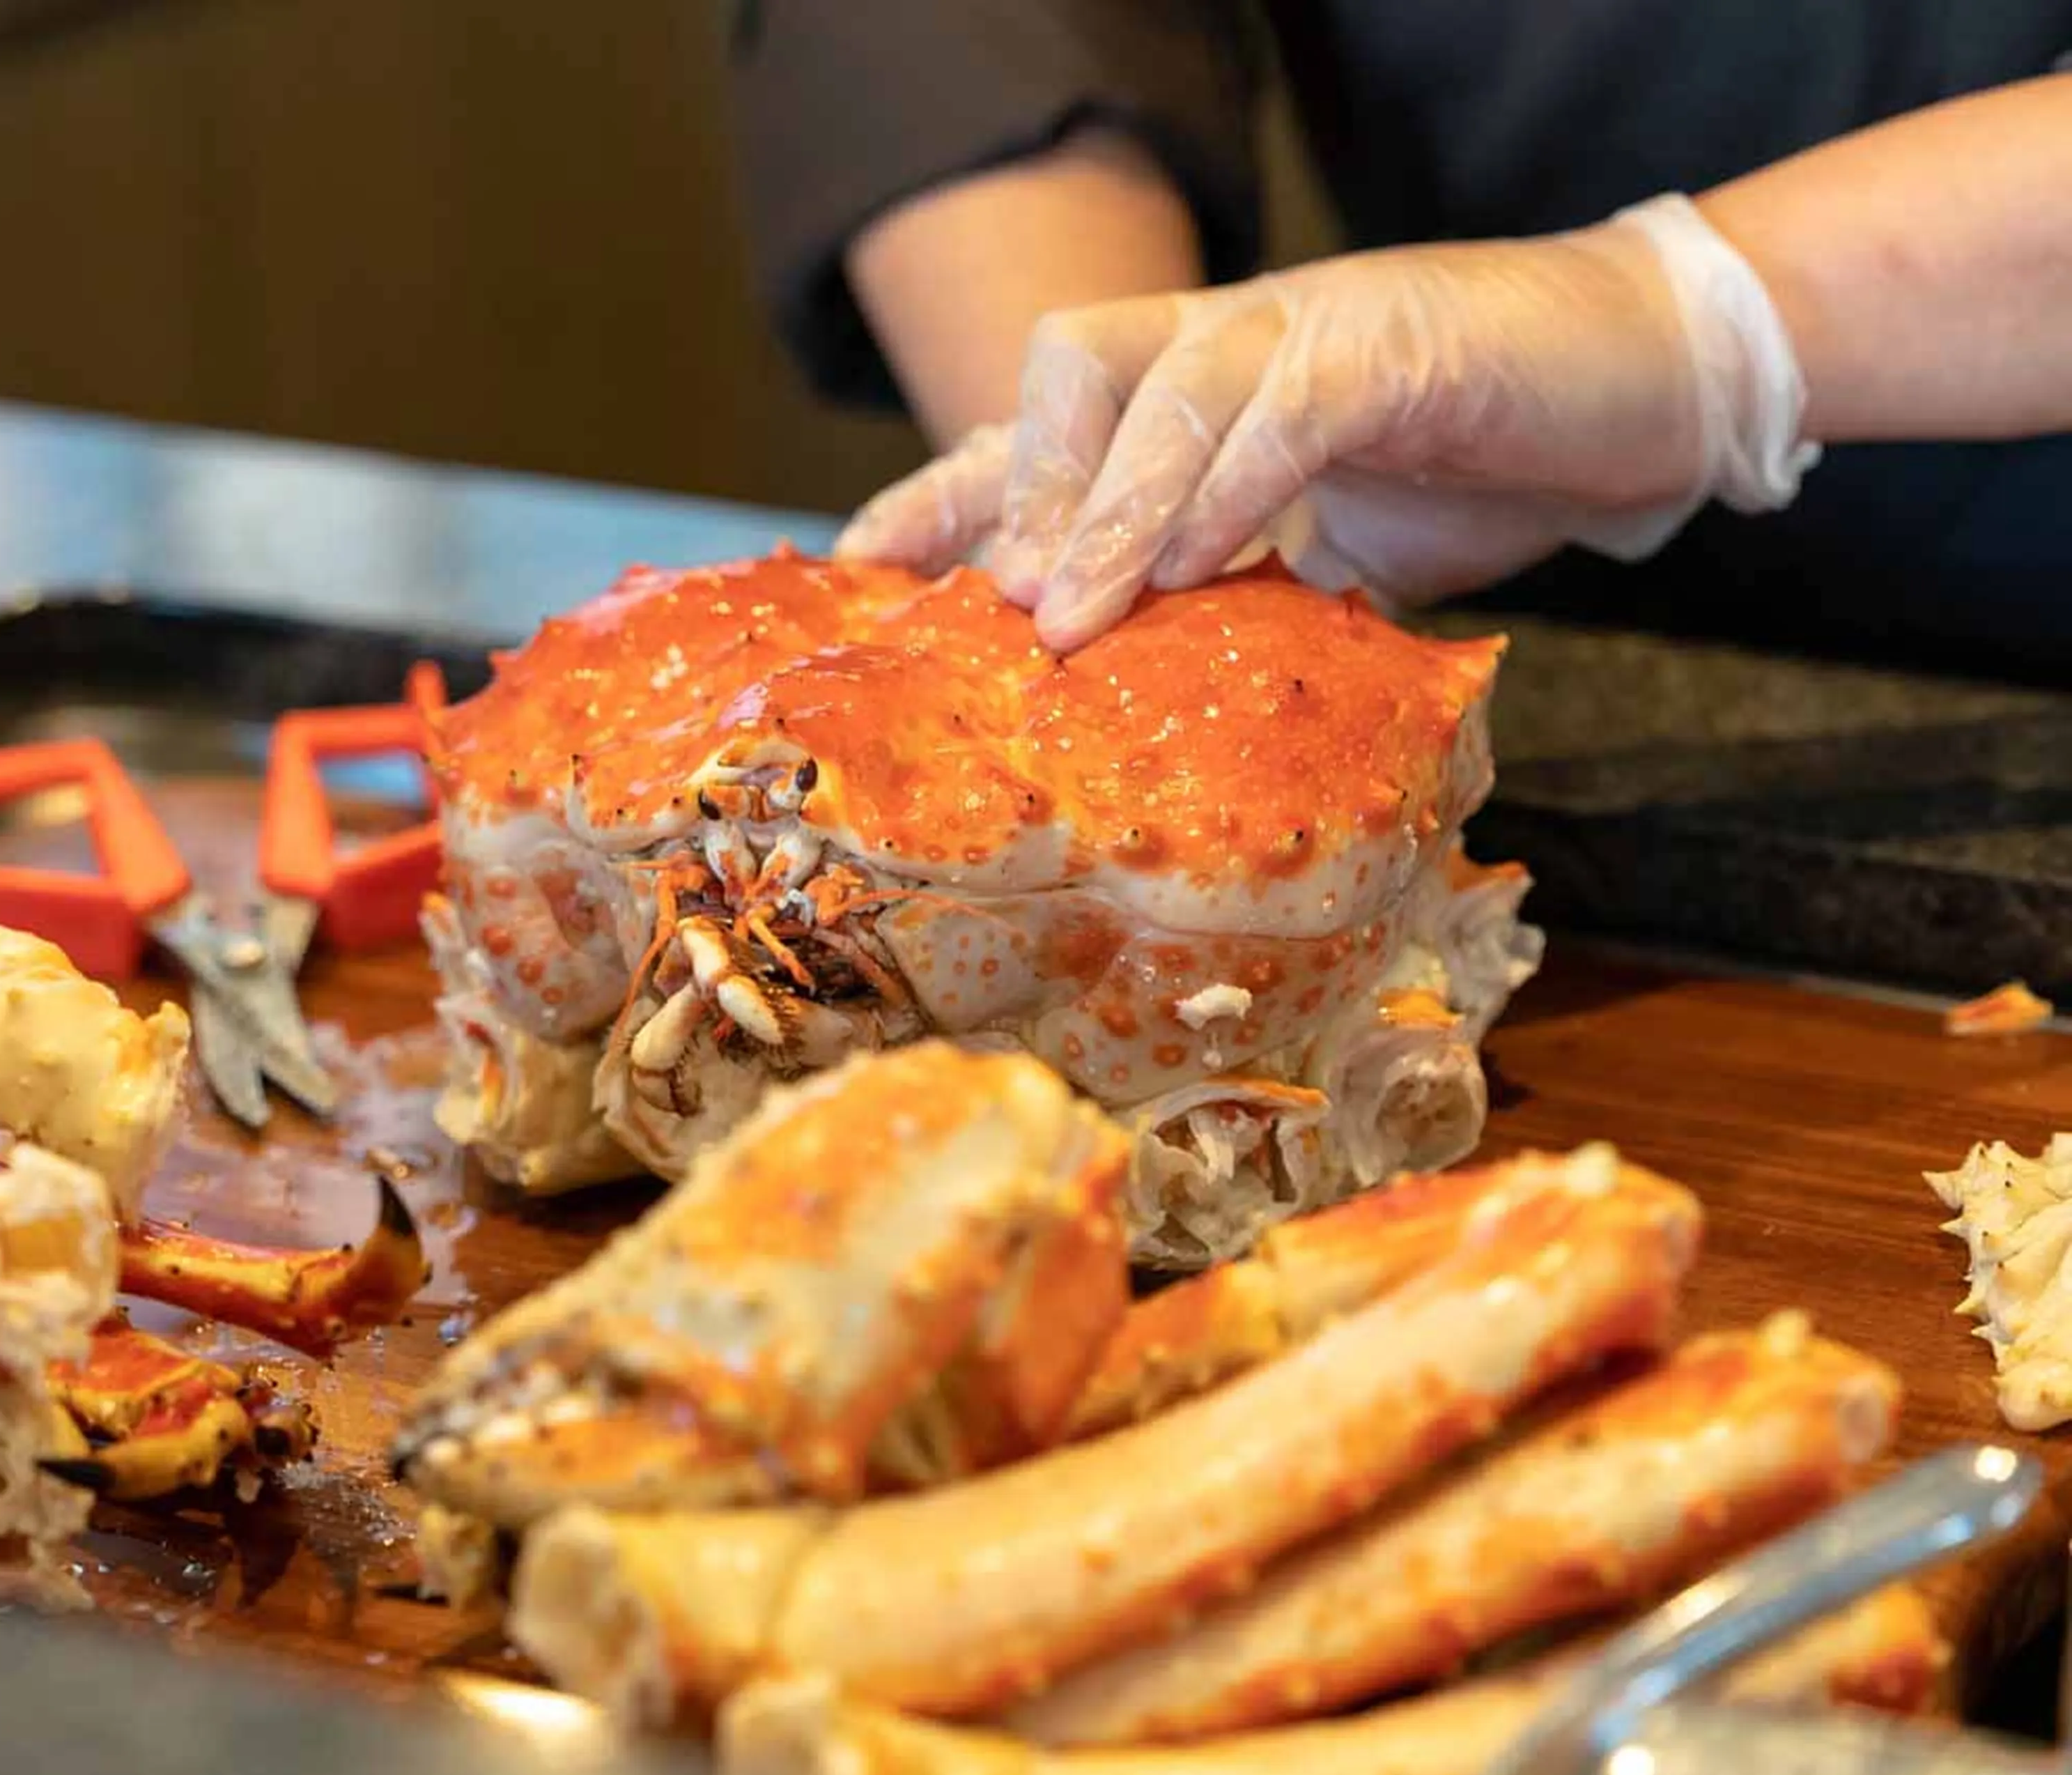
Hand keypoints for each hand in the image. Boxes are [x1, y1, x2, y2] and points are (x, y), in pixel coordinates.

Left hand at [836, 195, 1820, 649]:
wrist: (1658, 377)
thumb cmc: (1486, 458)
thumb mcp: (1332, 545)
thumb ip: (1243, 594)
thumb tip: (1161, 702)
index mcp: (1205, 386)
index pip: (1044, 425)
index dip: (944, 492)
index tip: (860, 575)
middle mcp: (1236, 336)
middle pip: (1070, 373)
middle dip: (1017, 494)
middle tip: (993, 619)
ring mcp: (1313, 328)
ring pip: (1164, 386)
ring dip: (1108, 511)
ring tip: (1067, 618)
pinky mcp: (1400, 346)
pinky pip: (1287, 406)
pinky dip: (1234, 486)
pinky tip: (1207, 566)